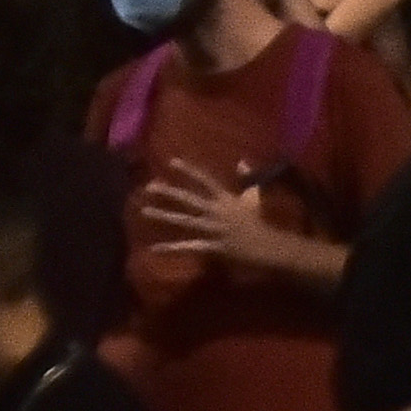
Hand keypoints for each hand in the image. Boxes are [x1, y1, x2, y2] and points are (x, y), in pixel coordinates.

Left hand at [136, 164, 306, 272]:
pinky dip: (171, 248)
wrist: (265, 245)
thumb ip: (247, 179)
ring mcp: (212, 228)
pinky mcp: (211, 245)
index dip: (189, 171)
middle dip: (169, 192)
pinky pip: (188, 246)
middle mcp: (216, 211)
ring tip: (144, 211)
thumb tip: (241, 161)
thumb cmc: (257, 220)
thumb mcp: (254, 196)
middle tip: (149, 186)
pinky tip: (154, 248)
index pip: (205, 180)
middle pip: (189, 199)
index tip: (172, 162)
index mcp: (225, 199)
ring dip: (164, 216)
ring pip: (185, 221)